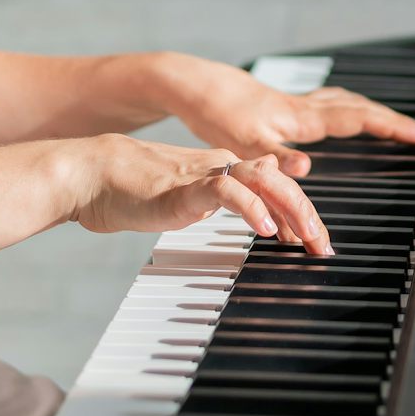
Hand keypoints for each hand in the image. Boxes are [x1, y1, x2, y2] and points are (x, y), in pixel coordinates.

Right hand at [66, 135, 332, 255]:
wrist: (92, 174)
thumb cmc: (133, 189)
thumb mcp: (190, 195)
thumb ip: (225, 196)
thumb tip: (258, 205)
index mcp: (224, 171)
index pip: (277, 188)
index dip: (302, 213)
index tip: (316, 242)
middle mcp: (222, 168)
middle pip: (281, 184)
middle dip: (308, 215)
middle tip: (322, 247)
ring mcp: (205, 176)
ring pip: (264, 181)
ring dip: (292, 209)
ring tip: (306, 237)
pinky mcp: (185, 188)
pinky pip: (227, 192)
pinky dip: (251, 208)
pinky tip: (264, 229)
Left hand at [160, 54, 414, 173]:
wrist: (194, 85)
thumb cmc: (215, 112)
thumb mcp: (243, 143)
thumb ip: (277, 157)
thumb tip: (308, 169)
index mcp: (300, 117)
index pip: (357, 118)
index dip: (389, 126)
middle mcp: (303, 107)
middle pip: (358, 108)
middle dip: (390, 119)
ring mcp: (296, 103)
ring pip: (344, 102)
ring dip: (371, 111)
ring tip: (391, 121)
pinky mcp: (285, 103)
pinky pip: (329, 104)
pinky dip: (347, 108)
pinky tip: (343, 113)